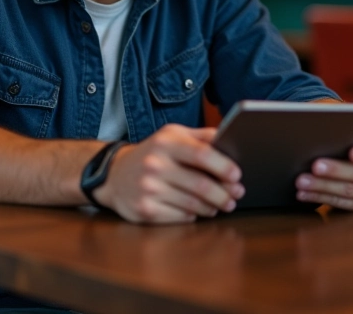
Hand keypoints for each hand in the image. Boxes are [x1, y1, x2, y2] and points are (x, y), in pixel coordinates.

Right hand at [93, 124, 244, 223]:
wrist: (114, 174)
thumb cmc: (152, 152)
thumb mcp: (172, 135)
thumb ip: (201, 136)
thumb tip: (231, 139)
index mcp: (165, 142)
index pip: (201, 154)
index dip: (223, 166)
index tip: (237, 175)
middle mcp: (155, 164)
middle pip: (200, 184)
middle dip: (224, 193)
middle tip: (236, 195)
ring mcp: (149, 189)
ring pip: (193, 204)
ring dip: (212, 206)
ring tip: (221, 204)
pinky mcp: (146, 211)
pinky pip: (181, 217)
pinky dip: (193, 215)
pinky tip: (196, 210)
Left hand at [294, 125, 352, 210]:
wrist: (329, 134)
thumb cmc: (339, 123)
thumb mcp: (346, 114)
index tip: (352, 152)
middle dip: (337, 170)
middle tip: (315, 165)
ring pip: (349, 192)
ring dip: (323, 186)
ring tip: (301, 180)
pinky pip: (338, 203)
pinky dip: (318, 197)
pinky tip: (301, 193)